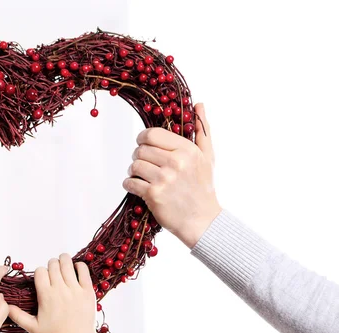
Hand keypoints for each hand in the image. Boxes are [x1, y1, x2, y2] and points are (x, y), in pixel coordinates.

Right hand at [9, 255, 113, 332]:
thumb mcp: (33, 327)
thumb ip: (18, 315)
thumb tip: (5, 306)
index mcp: (46, 295)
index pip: (40, 271)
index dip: (40, 272)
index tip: (43, 278)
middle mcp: (60, 289)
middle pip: (53, 264)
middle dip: (51, 265)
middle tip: (53, 271)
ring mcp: (75, 289)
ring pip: (67, 264)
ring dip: (64, 260)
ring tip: (63, 263)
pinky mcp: (87, 291)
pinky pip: (83, 270)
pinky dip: (79, 265)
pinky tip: (76, 268)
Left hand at [123, 103, 221, 247]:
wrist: (203, 221)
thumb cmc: (203, 188)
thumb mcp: (208, 157)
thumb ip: (202, 130)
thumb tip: (199, 105)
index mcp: (187, 150)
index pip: (152, 134)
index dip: (143, 138)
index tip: (144, 144)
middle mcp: (175, 162)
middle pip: (140, 149)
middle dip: (139, 156)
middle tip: (146, 164)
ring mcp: (164, 179)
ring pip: (134, 165)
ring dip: (134, 171)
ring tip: (143, 177)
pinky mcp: (153, 194)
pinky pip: (130, 182)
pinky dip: (130, 184)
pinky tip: (139, 188)